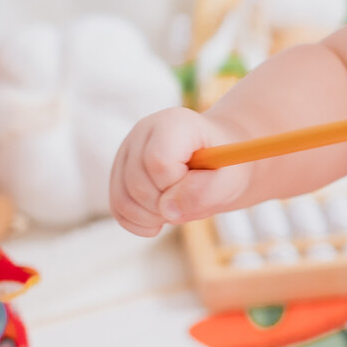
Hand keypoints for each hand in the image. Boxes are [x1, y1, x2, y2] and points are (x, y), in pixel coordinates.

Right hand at [108, 107, 251, 236]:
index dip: (175, 185)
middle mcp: (143, 132)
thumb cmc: (226, 168)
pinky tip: (160, 219)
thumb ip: (203, 193)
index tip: (195, 183)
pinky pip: (117, 207)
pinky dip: (138, 222)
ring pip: (122, 199)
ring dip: (151, 217)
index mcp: (173, 123)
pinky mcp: (119, 172)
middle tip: (189, 202)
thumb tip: (167, 211)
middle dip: (165, 206)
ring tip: (176, 210)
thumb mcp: (228, 180)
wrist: (219, 163)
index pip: (157, 162)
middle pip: (137, 184)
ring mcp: (127, 151)